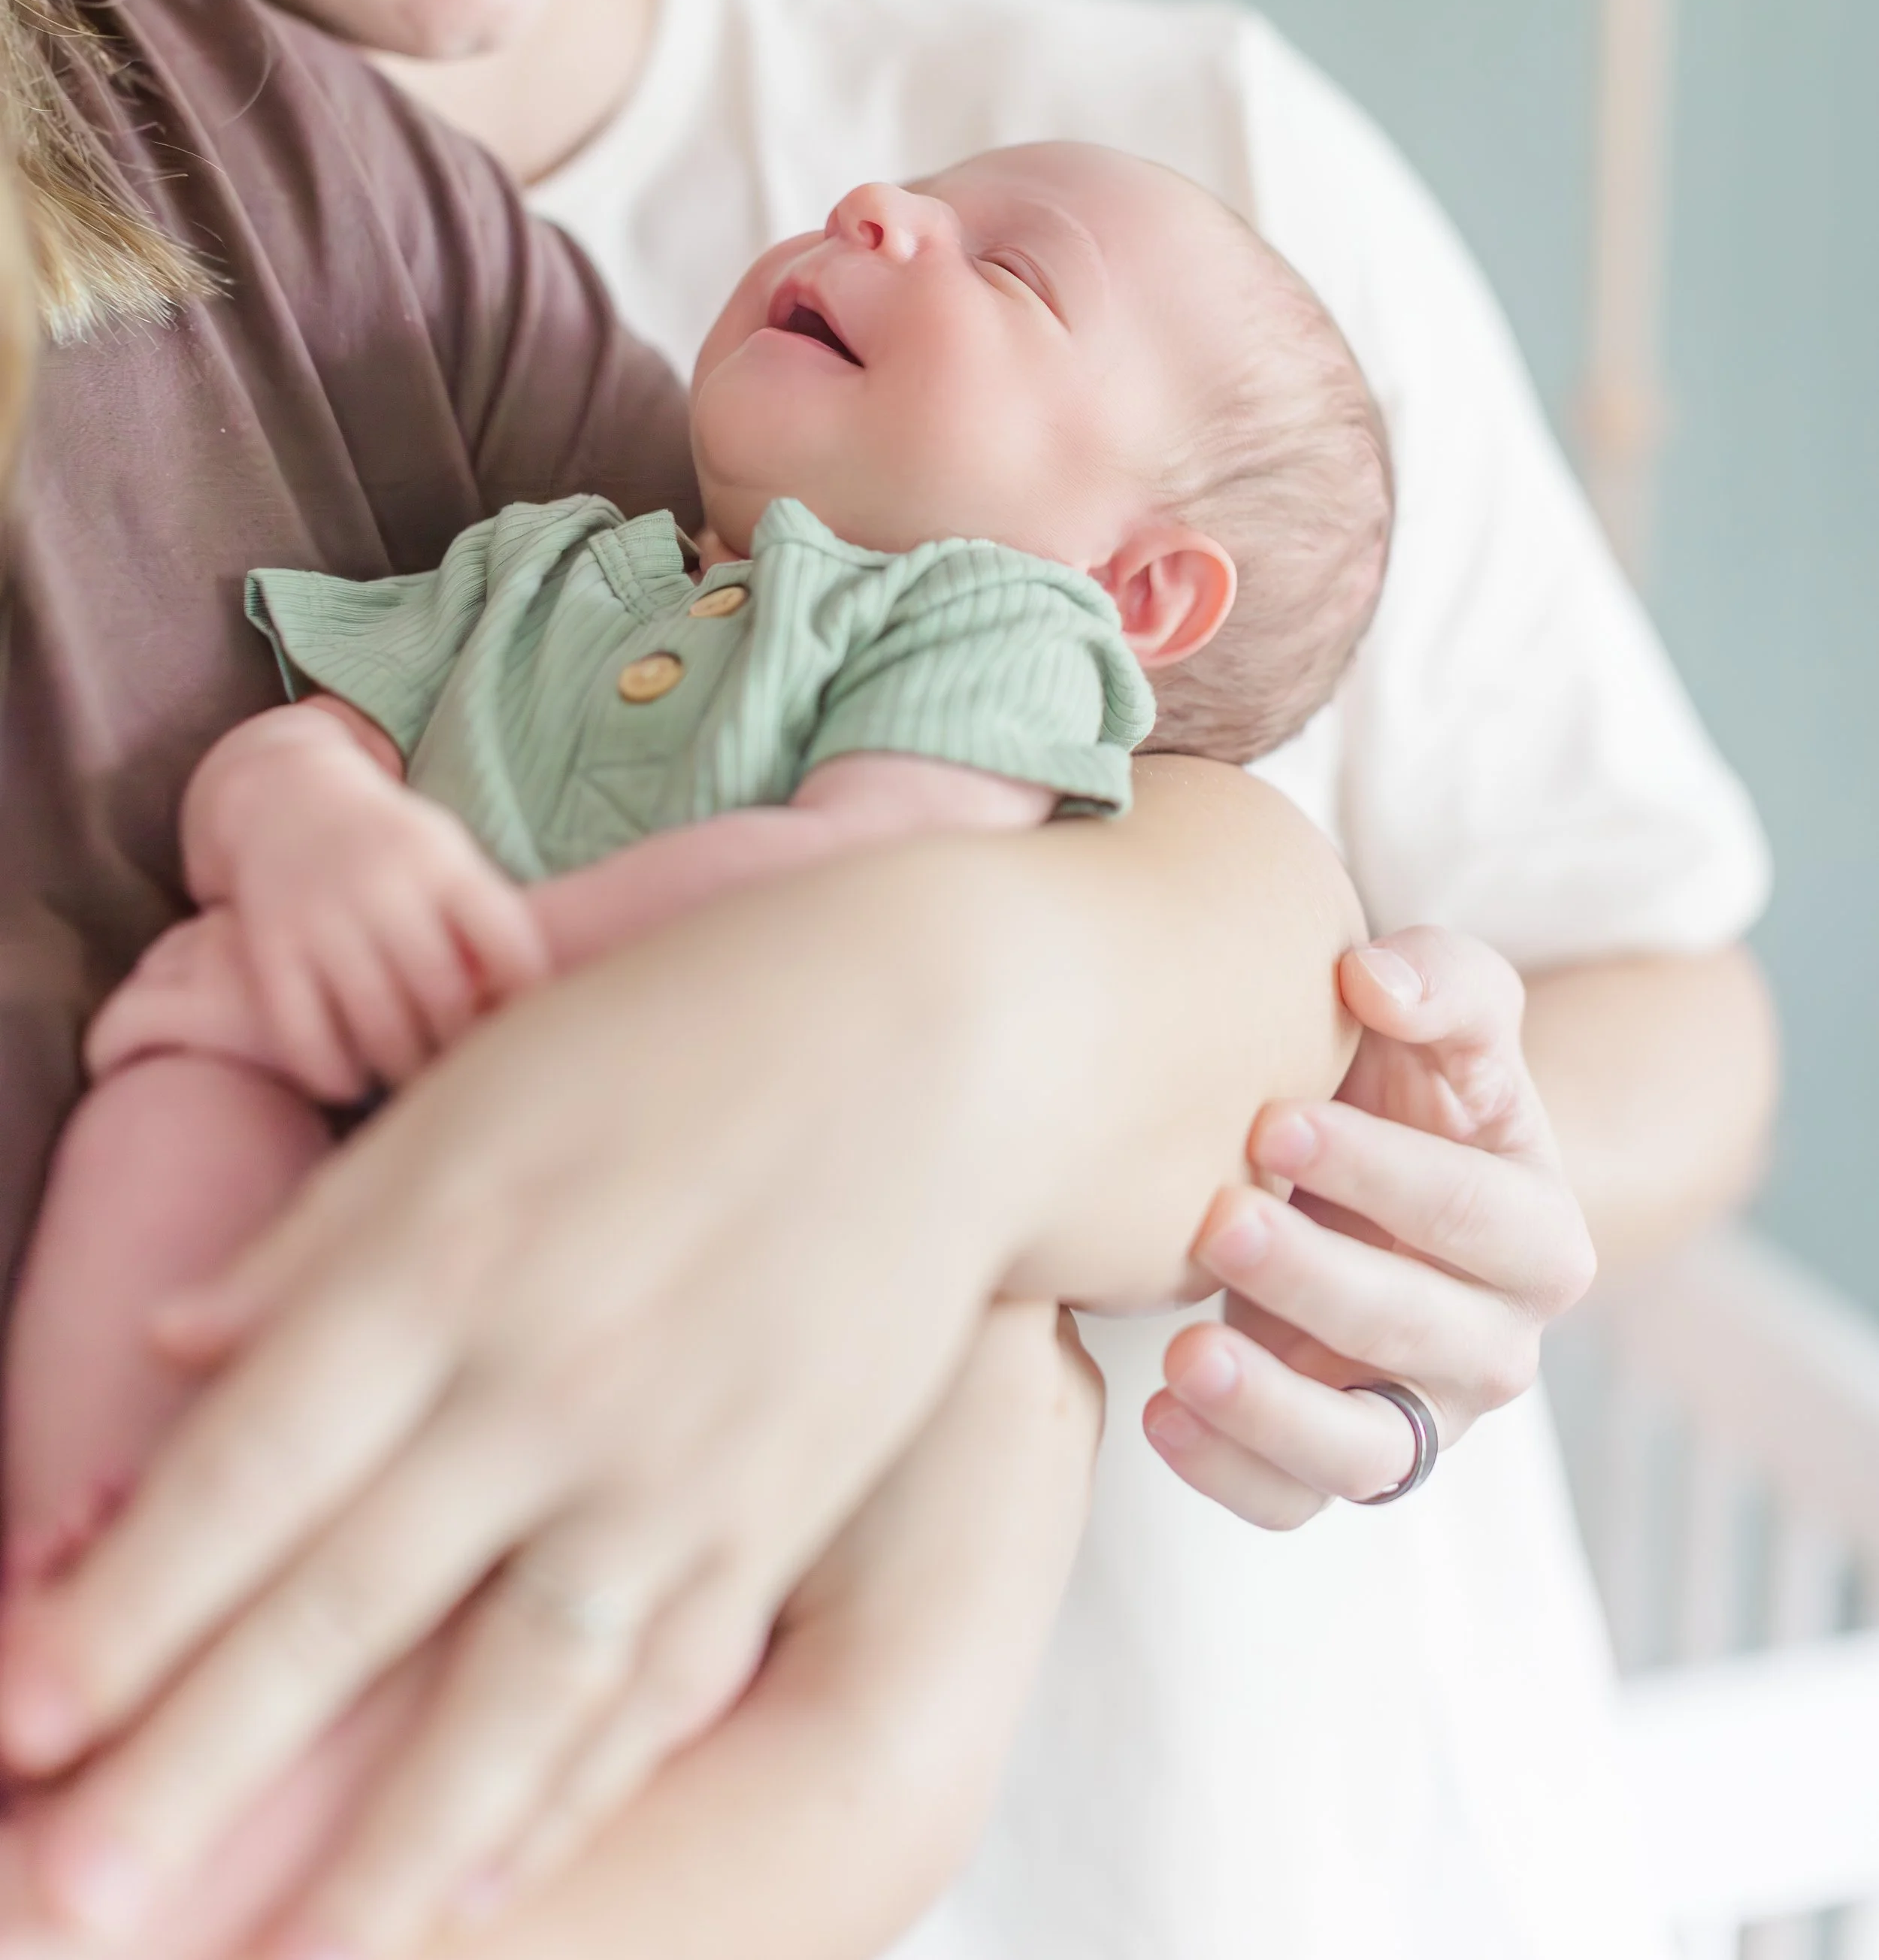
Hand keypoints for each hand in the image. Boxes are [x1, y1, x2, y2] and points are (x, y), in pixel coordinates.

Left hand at [0, 892, 1022, 1958]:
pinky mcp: (773, 1507)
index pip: (249, 1465)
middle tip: (68, 1895)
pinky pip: (656, 1684)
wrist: (944, 1039)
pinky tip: (491, 1881)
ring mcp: (672, 1460)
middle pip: (342, 1604)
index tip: (20, 1709)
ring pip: (506, 1693)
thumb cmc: (688, 1030)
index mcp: (446, 1254)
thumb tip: (179, 1347)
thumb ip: (328, 1230)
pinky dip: (571, 1793)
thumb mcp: (481, 1082)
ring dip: (385, 1847)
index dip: (127, 1600)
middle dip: (192, 1762)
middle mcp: (545, 1378)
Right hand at [187, 705, 549, 1099]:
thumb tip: (517, 1012)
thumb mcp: (448, 857)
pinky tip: (351, 1078)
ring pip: (378, 1027)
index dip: (527, 999)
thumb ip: (484, 920)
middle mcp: (384, 888)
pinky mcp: (270, 948)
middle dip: (461, 1048)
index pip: (509, 945)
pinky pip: (303, 1034)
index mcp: (443, 864)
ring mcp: (322, 919)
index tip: (526, 1031)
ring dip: (403, 1068)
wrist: (285, 798)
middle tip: (463, 1069)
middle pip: (444, 998)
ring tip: (414, 1078)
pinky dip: (333, 1072)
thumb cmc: (391, 845)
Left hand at [1144, 927, 1596, 1525]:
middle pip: (1421, 1332)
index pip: (1476, 1213)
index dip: (1383, 1172)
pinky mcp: (1343, 1458)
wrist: (1359, 1161)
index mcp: (1541, 1232)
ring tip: (1185, 1355)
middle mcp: (1498, 1342)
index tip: (1275, 1123)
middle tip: (1216, 1218)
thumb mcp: (1445, 1014)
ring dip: (1275, 1410)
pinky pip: (1293, 1500)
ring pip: (1366, 1452)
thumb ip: (1437, 978)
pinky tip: (1158, 1411)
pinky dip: (1229, 1472)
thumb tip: (1373, 978)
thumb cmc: (1403, 1076)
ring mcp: (1422, 1415)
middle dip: (1316, 1278)